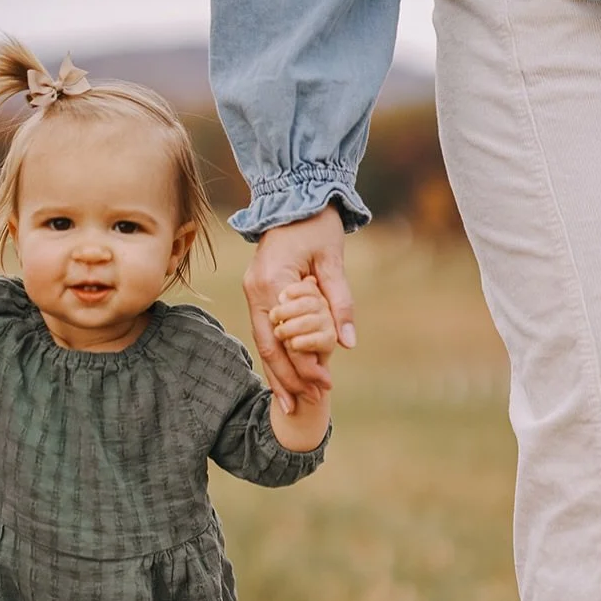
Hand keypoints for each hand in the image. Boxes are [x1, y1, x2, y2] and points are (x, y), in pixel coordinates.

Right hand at [243, 205, 354, 413]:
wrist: (295, 195)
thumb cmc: (317, 224)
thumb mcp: (333, 261)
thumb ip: (340, 303)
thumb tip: (347, 343)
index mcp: (273, 283)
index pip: (288, 337)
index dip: (305, 365)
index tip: (325, 385)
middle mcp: (256, 291)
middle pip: (269, 346)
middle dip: (288, 379)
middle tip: (306, 406)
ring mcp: (253, 291)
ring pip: (263, 342)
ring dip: (278, 372)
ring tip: (291, 402)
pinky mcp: (258, 290)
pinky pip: (264, 330)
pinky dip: (275, 354)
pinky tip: (283, 374)